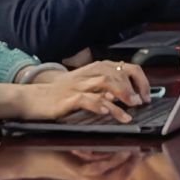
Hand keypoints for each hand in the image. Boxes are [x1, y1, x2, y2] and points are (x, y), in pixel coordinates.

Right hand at [0, 59, 148, 123]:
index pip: (125, 67)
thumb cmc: (60, 94)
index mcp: (95, 69)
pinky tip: (108, 111)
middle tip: (141, 103)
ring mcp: (78, 85)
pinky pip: (86, 99)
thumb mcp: (86, 88)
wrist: (33, 98)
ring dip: (121, 95)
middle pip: (118, 73)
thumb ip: (106, 89)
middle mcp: (88, 74)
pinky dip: (99, 104)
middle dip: (133, 88)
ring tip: (131, 108)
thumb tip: (128, 96)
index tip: (147, 95)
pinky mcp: (67, 98)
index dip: (140, 80)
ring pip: (105, 84)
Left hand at [0, 147, 140, 179]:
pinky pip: (98, 167)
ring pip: (112, 174)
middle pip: (122, 176)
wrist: (28, 154)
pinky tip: (113, 148)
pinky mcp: (76, 171)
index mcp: (96, 174)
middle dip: (134, 163)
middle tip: (143, 148)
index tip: (148, 147)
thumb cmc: (55, 146)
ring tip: (132, 147)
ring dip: (123, 161)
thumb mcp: (81, 144)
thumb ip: (99, 142)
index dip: (137, 160)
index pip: (124, 171)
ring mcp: (85, 177)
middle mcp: (93, 179)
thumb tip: (119, 126)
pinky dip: (108, 159)